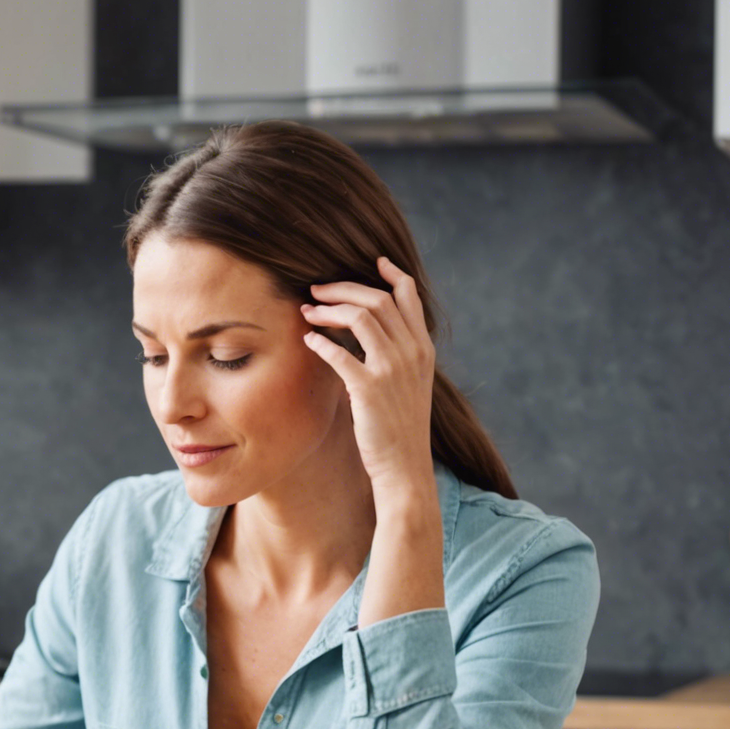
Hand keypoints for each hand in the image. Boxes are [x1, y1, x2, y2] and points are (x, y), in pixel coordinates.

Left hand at [300, 256, 437, 494]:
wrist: (404, 467)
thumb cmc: (398, 426)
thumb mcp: (407, 384)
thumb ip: (395, 354)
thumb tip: (366, 330)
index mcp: (423, 349)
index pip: (409, 296)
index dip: (390, 274)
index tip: (372, 261)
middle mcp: (412, 353)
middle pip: (377, 299)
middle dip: (343, 288)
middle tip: (316, 289)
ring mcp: (392, 370)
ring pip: (360, 317)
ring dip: (328, 309)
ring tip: (306, 311)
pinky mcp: (369, 389)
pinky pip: (340, 354)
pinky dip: (320, 341)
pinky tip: (307, 340)